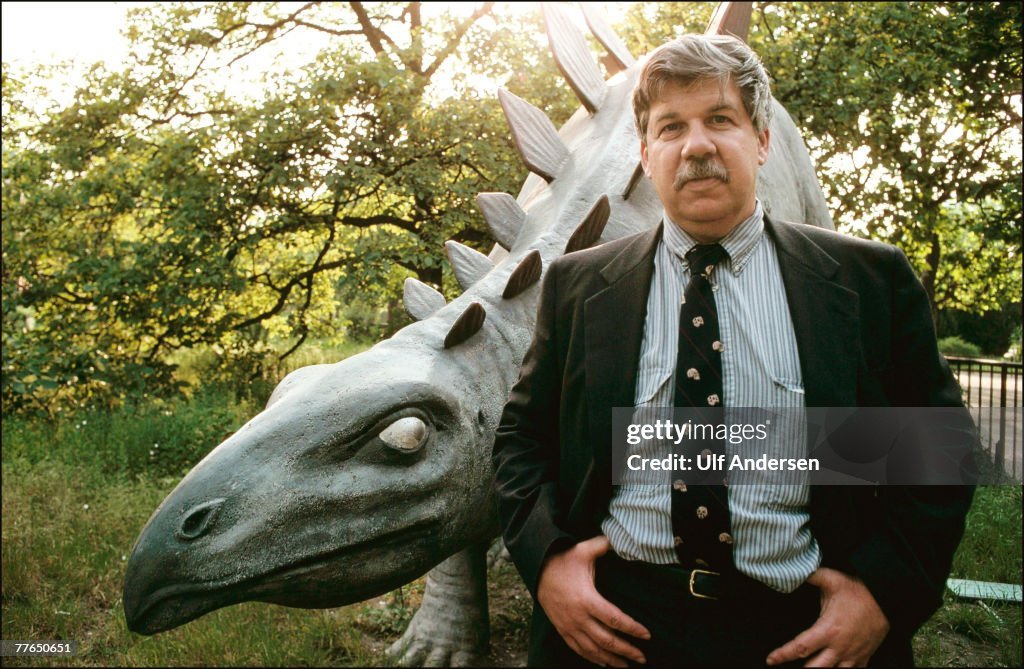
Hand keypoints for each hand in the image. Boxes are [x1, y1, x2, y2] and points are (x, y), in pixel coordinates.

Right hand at [537, 535, 649, 666]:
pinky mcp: (562, 630)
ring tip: (627, 664)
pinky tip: (604, 663)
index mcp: (587, 599)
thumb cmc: (563, 560)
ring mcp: (569, 626)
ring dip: (612, 659)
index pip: (615, 619)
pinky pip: (579, 649)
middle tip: (642, 657)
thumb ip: (603, 545)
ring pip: (593, 650)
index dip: (633, 629)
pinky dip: (593, 659)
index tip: (647, 635)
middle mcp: (578, 617)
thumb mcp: (583, 550)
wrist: (537, 571)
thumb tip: (620, 539)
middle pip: (607, 640)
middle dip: (627, 651)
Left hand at [766, 568, 888, 666]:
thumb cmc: (857, 590)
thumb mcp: (830, 579)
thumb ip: (809, 577)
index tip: (770, 659)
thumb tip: (790, 571)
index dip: (782, 655)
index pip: (799, 648)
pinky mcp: (863, 658)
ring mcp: (852, 656)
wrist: (886, 598)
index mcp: (828, 630)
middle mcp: (839, 647)